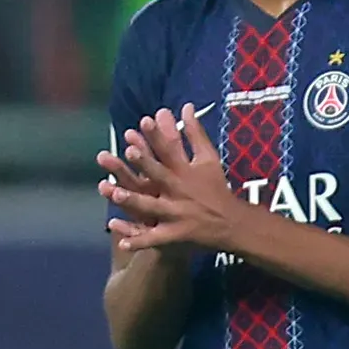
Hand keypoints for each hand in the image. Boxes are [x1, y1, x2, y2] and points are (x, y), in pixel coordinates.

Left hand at [100, 107, 256, 258]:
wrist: (232, 222)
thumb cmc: (216, 187)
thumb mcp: (209, 159)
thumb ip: (195, 134)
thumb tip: (187, 106)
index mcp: (187, 171)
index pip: (171, 150)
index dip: (157, 135)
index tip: (144, 120)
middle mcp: (180, 190)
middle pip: (160, 175)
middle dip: (146, 164)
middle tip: (129, 152)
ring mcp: (177, 213)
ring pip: (153, 206)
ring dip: (134, 200)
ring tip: (116, 193)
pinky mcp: (176, 234)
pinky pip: (155, 238)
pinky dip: (139, 241)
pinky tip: (122, 242)